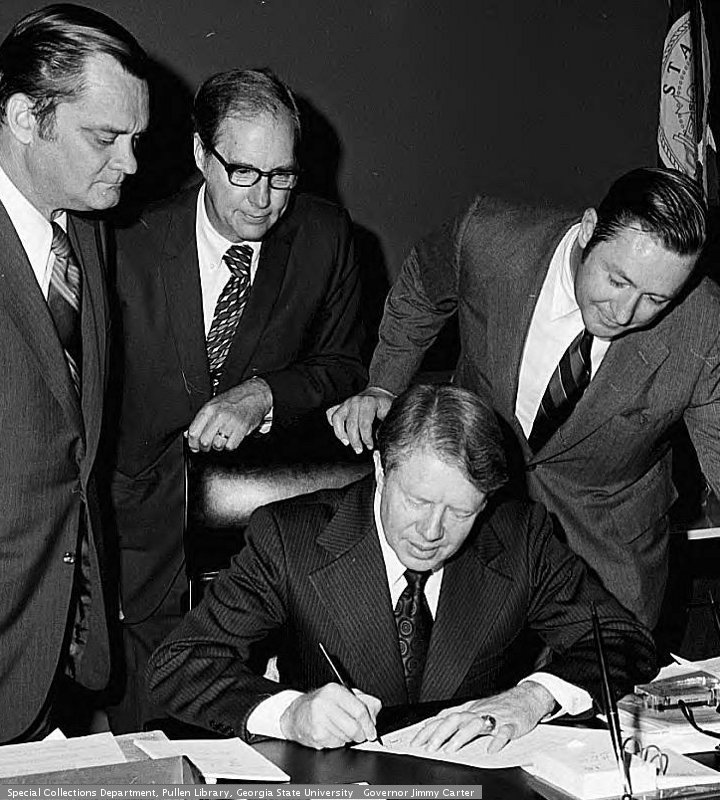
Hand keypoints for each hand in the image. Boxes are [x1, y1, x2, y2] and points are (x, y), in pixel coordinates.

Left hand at [186, 378, 272, 452]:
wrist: (254, 394)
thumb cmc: (235, 399)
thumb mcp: (214, 405)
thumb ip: (201, 420)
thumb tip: (189, 434)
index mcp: (209, 409)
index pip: (193, 432)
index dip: (192, 443)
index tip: (195, 447)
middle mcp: (218, 415)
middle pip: (204, 441)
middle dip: (205, 447)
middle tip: (209, 445)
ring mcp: (230, 422)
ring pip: (217, 445)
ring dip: (219, 446)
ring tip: (222, 440)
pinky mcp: (242, 429)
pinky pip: (231, 446)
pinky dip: (231, 445)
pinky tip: (231, 438)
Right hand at [279, 684, 381, 749]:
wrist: (295, 715)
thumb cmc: (320, 704)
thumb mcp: (341, 695)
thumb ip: (361, 700)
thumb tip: (376, 709)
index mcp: (334, 690)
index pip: (359, 710)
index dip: (369, 724)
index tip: (372, 731)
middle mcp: (325, 703)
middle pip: (354, 727)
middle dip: (361, 735)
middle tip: (361, 735)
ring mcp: (319, 720)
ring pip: (347, 738)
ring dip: (349, 739)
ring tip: (341, 730)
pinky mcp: (316, 735)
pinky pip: (337, 745)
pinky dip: (338, 743)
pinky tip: (331, 734)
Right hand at [326, 387, 394, 452]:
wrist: (379, 394)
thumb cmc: (385, 406)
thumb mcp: (390, 415)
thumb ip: (384, 428)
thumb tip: (377, 443)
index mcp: (369, 402)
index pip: (365, 423)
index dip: (366, 437)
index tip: (369, 446)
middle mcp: (356, 400)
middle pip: (351, 424)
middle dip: (354, 440)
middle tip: (359, 450)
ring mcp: (347, 402)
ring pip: (337, 418)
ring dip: (340, 433)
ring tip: (347, 443)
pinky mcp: (341, 405)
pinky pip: (331, 414)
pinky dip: (333, 424)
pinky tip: (340, 432)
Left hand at [409, 682, 554, 753]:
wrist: (526, 697)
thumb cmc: (499, 706)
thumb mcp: (474, 709)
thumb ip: (455, 717)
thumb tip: (430, 724)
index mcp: (468, 710)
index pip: (443, 718)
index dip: (428, 729)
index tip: (415, 742)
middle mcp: (478, 712)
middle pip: (455, 719)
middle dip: (440, 733)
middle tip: (429, 748)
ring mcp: (495, 717)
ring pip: (475, 724)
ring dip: (462, 736)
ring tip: (451, 749)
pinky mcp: (512, 724)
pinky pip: (504, 732)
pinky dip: (497, 740)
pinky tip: (491, 750)